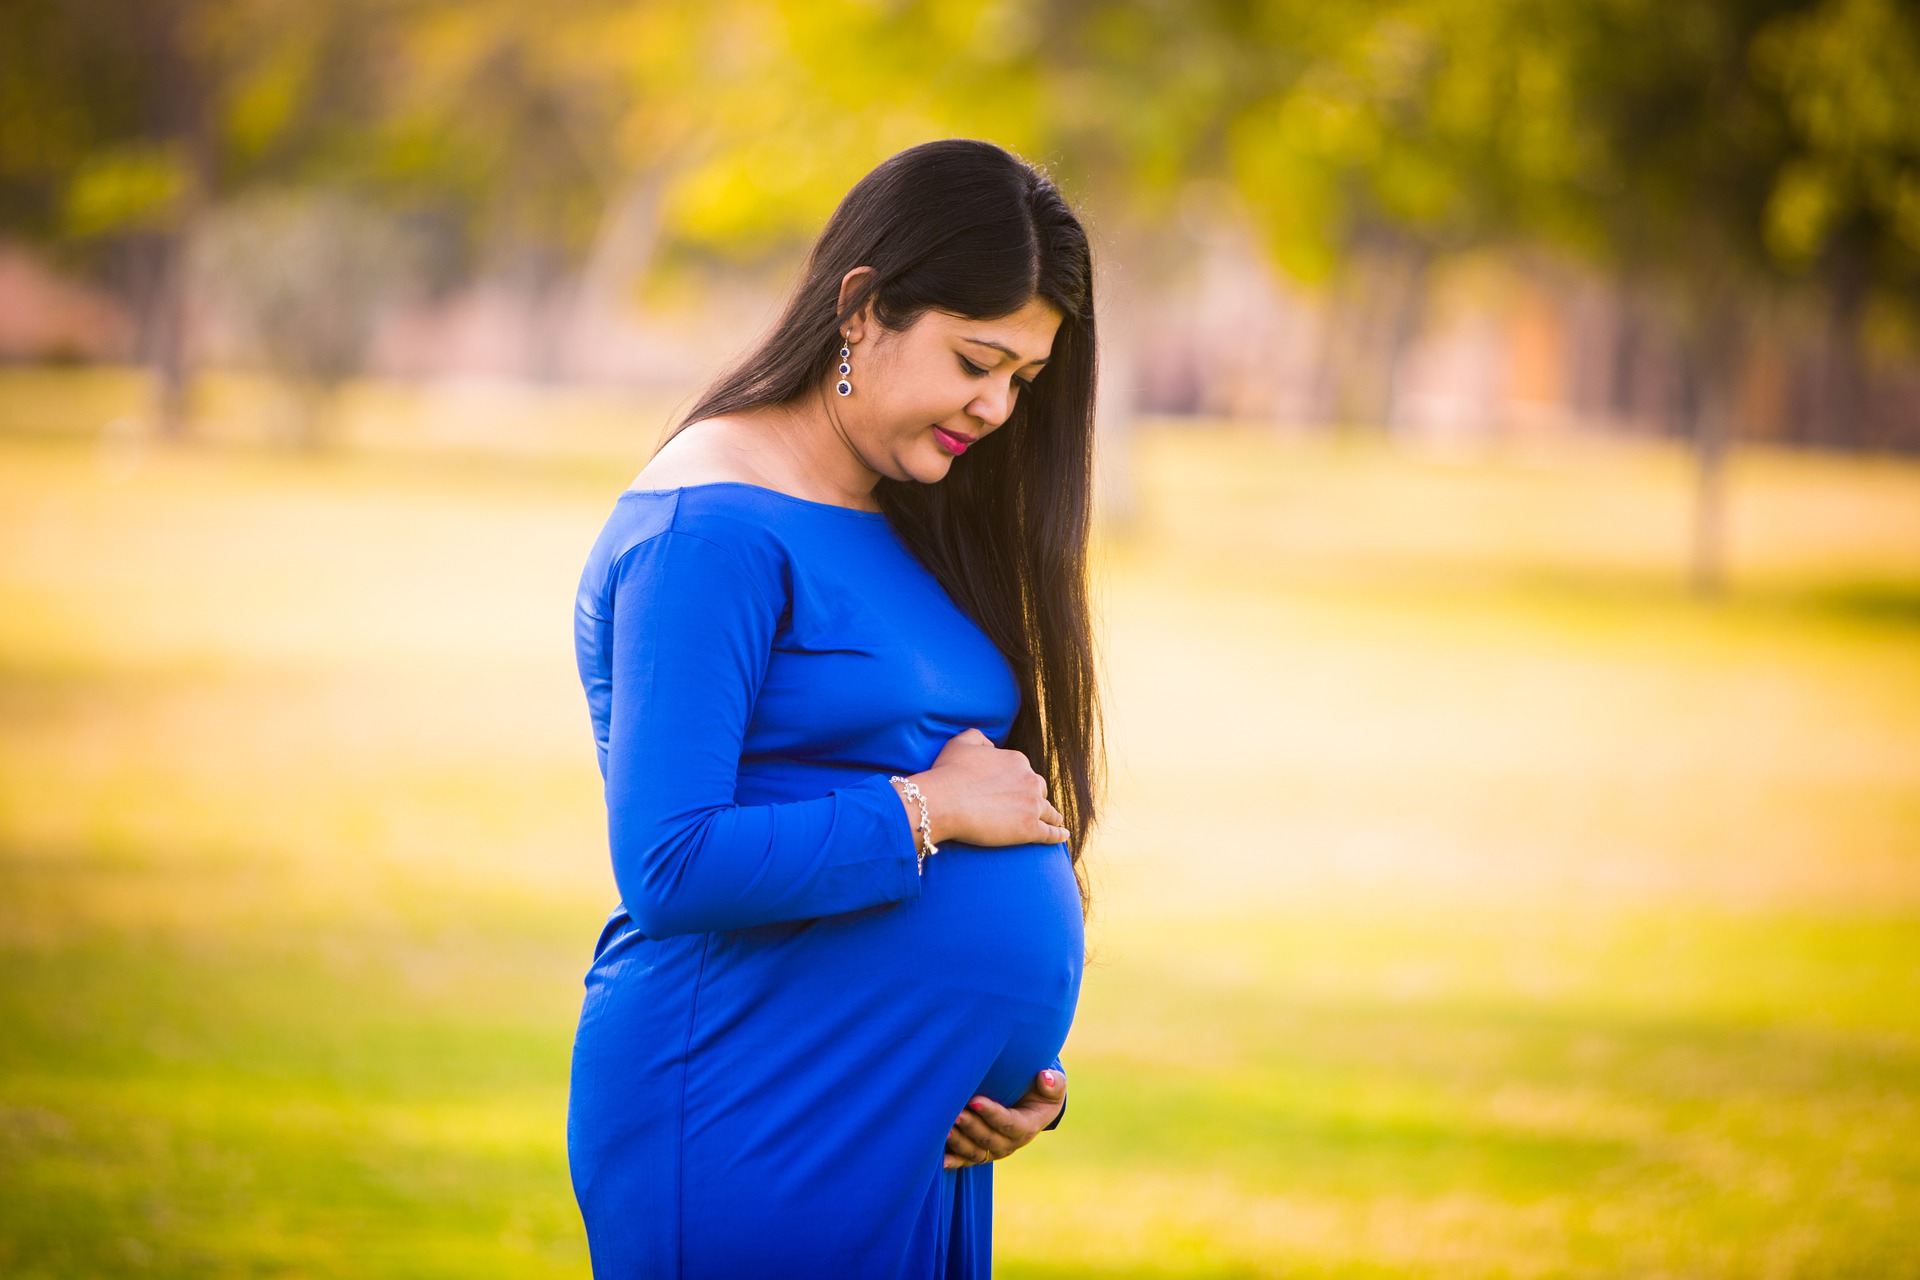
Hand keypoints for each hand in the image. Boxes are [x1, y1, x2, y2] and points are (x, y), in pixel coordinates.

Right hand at [913, 728, 1068, 848]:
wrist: (945, 801)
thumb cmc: (948, 773)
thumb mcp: (961, 742)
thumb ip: (978, 737)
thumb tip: (990, 745)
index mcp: (1017, 761)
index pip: (1025, 773)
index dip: (1019, 782)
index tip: (1013, 791)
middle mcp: (1030, 780)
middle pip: (1039, 790)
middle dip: (1036, 798)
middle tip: (1031, 807)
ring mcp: (1032, 805)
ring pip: (1049, 812)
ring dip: (1052, 816)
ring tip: (1055, 822)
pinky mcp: (1030, 829)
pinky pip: (1050, 833)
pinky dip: (1058, 834)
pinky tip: (1063, 836)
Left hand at [942, 1067, 1065, 1169]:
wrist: (1032, 1108)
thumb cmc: (1041, 1092)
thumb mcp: (1053, 1087)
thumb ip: (1054, 1083)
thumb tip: (1045, 1077)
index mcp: (1027, 1126)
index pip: (1009, 1123)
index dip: (992, 1114)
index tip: (974, 1100)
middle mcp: (1010, 1143)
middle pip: (989, 1139)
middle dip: (971, 1127)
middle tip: (954, 1113)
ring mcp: (994, 1150)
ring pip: (975, 1152)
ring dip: (959, 1143)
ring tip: (943, 1130)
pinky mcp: (980, 1153)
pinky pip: (966, 1161)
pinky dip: (953, 1161)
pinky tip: (940, 1159)